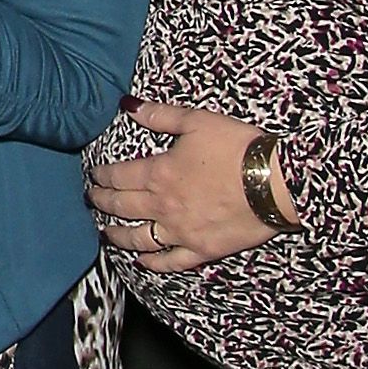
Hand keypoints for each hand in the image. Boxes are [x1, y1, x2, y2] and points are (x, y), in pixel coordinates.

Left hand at [85, 100, 293, 272]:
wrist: (276, 182)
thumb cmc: (237, 147)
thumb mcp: (197, 121)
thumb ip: (160, 115)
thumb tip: (128, 106)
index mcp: (158, 173)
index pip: (117, 176)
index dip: (101, 176)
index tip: (93, 176)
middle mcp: (162, 206)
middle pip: (121, 207)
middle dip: (102, 202)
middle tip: (91, 200)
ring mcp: (181, 231)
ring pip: (138, 238)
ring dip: (117, 235)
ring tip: (105, 233)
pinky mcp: (203, 250)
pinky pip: (171, 261)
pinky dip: (153, 262)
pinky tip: (142, 261)